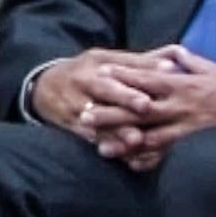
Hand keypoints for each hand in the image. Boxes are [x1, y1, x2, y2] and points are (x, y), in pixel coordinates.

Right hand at [31, 48, 176, 138]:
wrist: (43, 89)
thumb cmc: (85, 73)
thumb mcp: (105, 60)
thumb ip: (138, 63)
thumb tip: (172, 63)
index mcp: (97, 63)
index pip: (122, 65)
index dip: (143, 70)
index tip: (165, 74)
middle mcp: (85, 82)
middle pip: (107, 89)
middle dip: (126, 97)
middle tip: (146, 105)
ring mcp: (77, 105)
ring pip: (99, 118)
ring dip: (117, 130)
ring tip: (135, 138)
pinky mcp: (73, 126)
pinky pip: (90, 138)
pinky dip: (108, 146)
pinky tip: (124, 156)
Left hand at [91, 45, 215, 170]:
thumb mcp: (214, 68)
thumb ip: (190, 62)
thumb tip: (173, 53)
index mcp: (185, 83)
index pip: (146, 78)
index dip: (122, 77)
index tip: (99, 76)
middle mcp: (183, 106)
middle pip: (139, 110)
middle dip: (110, 113)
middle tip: (83, 116)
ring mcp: (190, 129)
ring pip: (150, 137)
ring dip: (124, 142)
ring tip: (100, 147)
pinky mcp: (199, 147)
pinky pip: (170, 156)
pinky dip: (151, 162)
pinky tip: (132, 166)